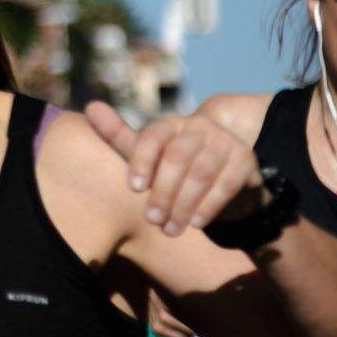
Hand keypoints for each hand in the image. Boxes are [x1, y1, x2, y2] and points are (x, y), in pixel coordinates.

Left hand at [84, 101, 265, 236]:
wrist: (223, 180)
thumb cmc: (174, 168)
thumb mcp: (147, 155)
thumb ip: (119, 136)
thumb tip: (90, 106)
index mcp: (170, 123)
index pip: (152, 136)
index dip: (141, 161)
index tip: (133, 188)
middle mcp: (198, 126)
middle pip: (176, 157)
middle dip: (162, 192)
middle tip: (152, 220)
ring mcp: (224, 141)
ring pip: (201, 173)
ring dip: (184, 205)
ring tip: (170, 229)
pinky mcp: (246, 160)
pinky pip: (226, 184)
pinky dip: (209, 206)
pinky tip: (196, 224)